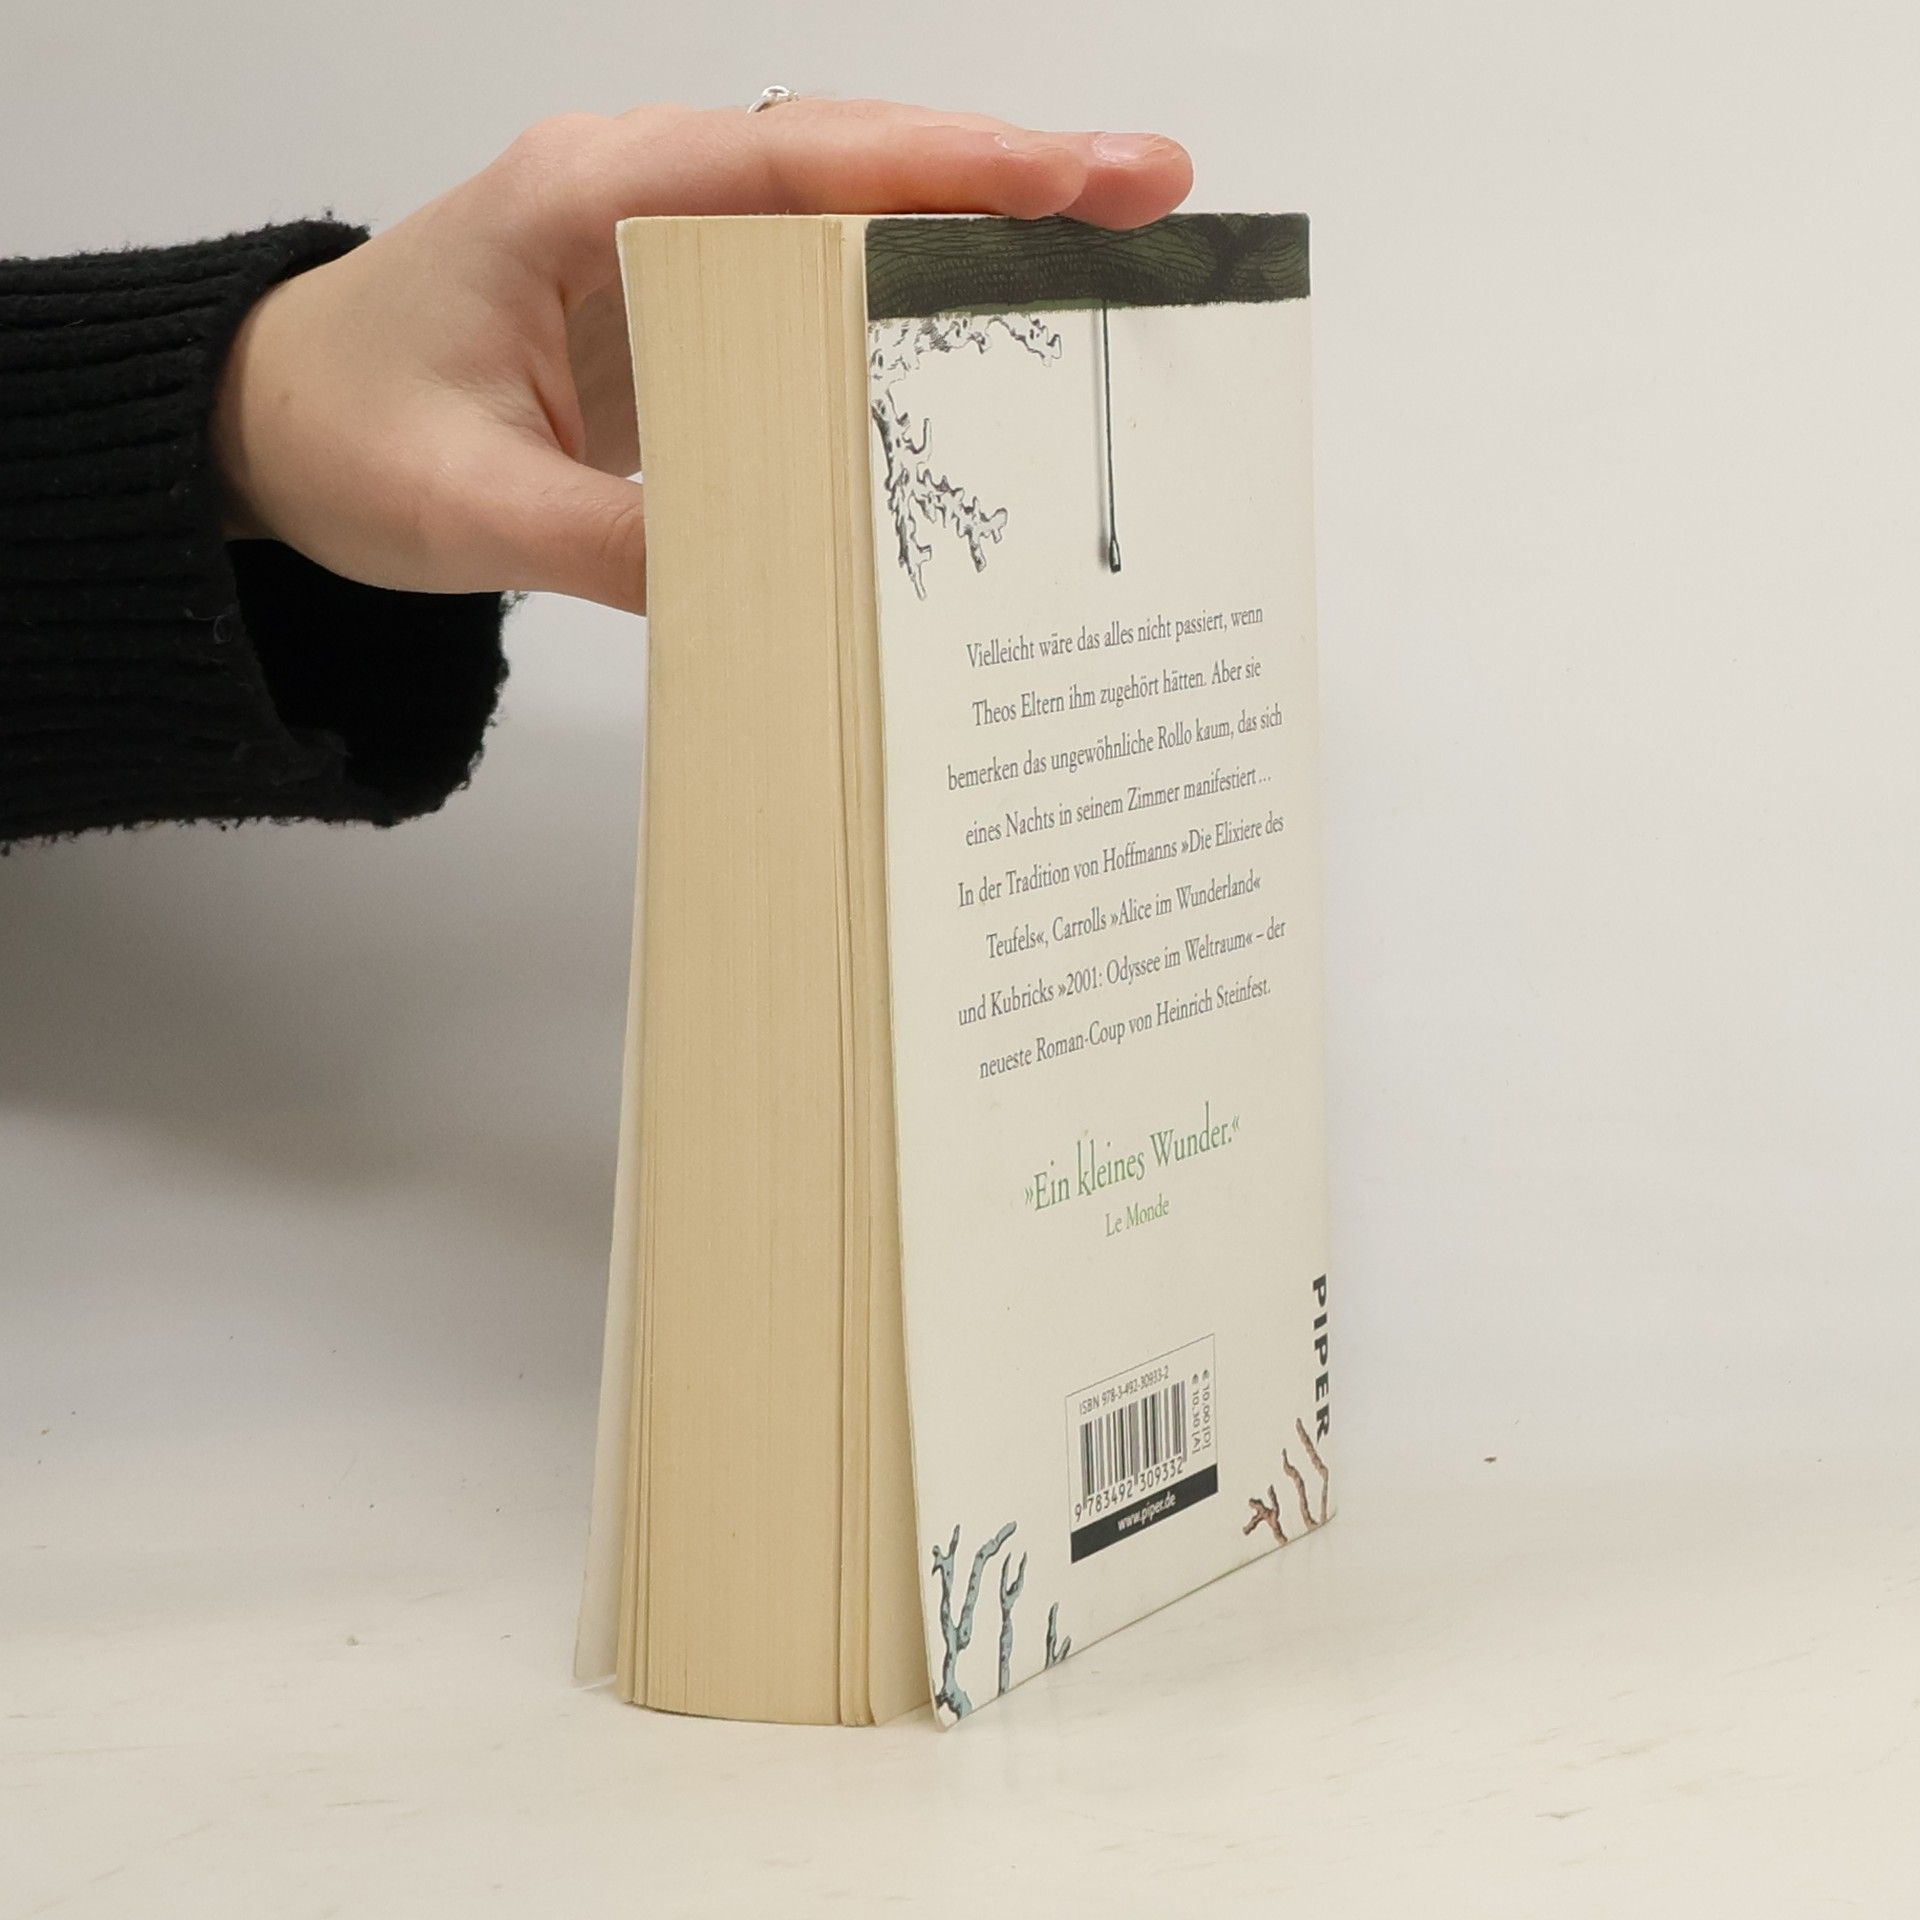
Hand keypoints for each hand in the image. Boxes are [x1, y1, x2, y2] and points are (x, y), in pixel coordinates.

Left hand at [211, 101, 1192, 613]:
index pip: (787, 161)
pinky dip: (907, 298)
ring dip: (975, 226)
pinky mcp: (683, 308)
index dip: (935, 168)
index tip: (1063, 183)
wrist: (273, 423)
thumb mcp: (461, 505)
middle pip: (849, 158)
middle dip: (1004, 173)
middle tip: (1148, 194)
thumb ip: (604, 541)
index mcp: (583, 198)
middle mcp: (641, 195)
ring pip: (845, 209)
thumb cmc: (343, 432)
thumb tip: (762, 586)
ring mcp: (669, 247)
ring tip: (1109, 245)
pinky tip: (985, 333)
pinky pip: (812, 285)